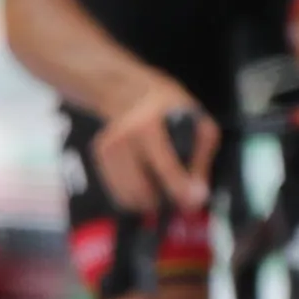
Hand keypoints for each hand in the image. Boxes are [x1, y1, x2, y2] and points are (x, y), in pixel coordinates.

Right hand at [89, 76, 213, 216]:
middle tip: (178, 194)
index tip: (193, 203)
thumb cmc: (173, 113)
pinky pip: (119, 193)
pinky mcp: (99, 155)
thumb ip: (200, 162)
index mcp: (149, 127)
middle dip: (164, 199)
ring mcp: (107, 147)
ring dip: (148, 199)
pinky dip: (134, 193)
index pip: (165, 167)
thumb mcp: (200, 128)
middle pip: (143, 191)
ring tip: (161, 182)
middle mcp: (123, 137)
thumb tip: (197, 194)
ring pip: (129, 197)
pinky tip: (144, 176)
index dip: (180, 189)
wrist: (137, 95)